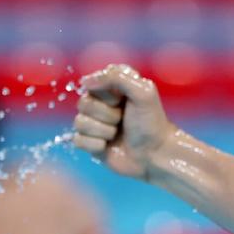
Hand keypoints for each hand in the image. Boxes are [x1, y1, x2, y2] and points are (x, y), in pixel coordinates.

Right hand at [74, 64, 174, 178]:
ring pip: (79, 122)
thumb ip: (116, 77)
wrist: (156, 156)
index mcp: (113, 88)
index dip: (108, 94)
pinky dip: (95, 145)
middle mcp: (101, 104)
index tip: (123, 100)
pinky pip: (77, 140)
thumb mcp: (143, 92)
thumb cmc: (152, 124)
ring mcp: (95, 124)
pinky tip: (108, 147)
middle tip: (123, 120)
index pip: (92, 82)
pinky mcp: (91, 143)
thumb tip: (85, 81)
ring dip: (103, 130)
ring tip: (118, 134)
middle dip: (106, 114)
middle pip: (83, 103)